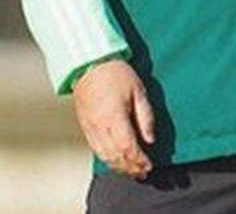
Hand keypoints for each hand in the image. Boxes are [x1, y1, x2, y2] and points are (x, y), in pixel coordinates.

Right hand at [72, 59, 156, 179]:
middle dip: (131, 167)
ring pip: (104, 156)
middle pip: (116, 156)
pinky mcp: (85, 126)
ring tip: (132, 171)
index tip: (149, 165)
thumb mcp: (139, 91)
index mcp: (115, 116)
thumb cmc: (117, 74)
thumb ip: (146, 117)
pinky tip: (116, 161)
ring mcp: (90, 127)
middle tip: (143, 172)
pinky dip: (107, 159)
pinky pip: (96, 149)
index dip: (139, 160)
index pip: (128, 147)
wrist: (89, 63)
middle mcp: (100, 125)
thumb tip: (150, 140)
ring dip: (119, 166)